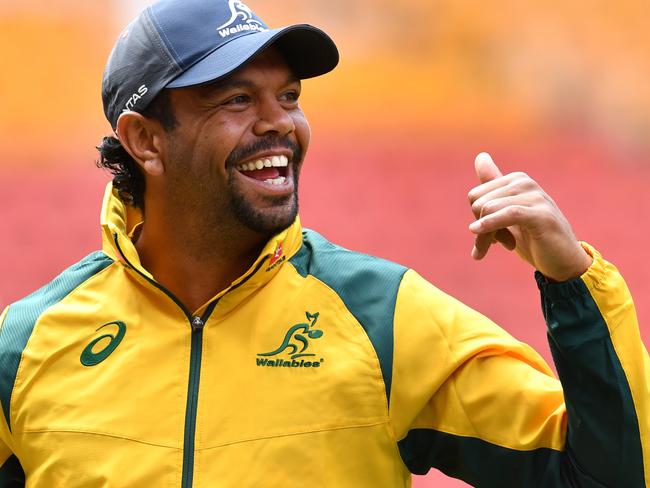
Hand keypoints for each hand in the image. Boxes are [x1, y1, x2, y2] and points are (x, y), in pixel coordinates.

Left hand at [468, 152, 592, 280]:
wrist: (563, 261)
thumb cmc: (533, 237)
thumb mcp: (508, 212)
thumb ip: (494, 187)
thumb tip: (480, 155)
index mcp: (515, 180)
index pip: (475, 196)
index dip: (477, 219)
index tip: (492, 234)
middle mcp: (525, 182)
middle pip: (479, 204)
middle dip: (482, 230)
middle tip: (500, 243)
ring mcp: (535, 197)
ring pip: (488, 210)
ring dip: (488, 237)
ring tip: (506, 246)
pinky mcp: (542, 215)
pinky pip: (508, 214)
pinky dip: (491, 225)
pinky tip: (484, 239)